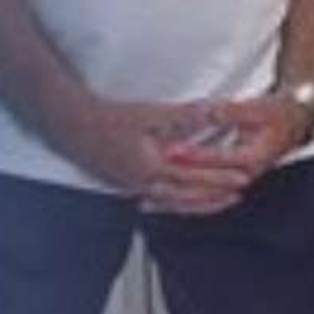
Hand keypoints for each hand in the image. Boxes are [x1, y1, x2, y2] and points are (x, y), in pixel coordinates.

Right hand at [65, 95, 251, 211]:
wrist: (70, 126)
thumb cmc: (107, 119)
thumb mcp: (151, 114)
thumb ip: (186, 116)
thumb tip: (216, 110)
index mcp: (151, 168)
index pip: (195, 179)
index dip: (221, 179)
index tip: (243, 179)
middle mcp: (142, 184)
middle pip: (186, 199)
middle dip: (214, 198)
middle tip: (237, 195)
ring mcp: (131, 188)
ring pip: (171, 203)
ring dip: (196, 203)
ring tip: (216, 201)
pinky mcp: (123, 186)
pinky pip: (155, 200)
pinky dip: (173, 202)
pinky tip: (177, 201)